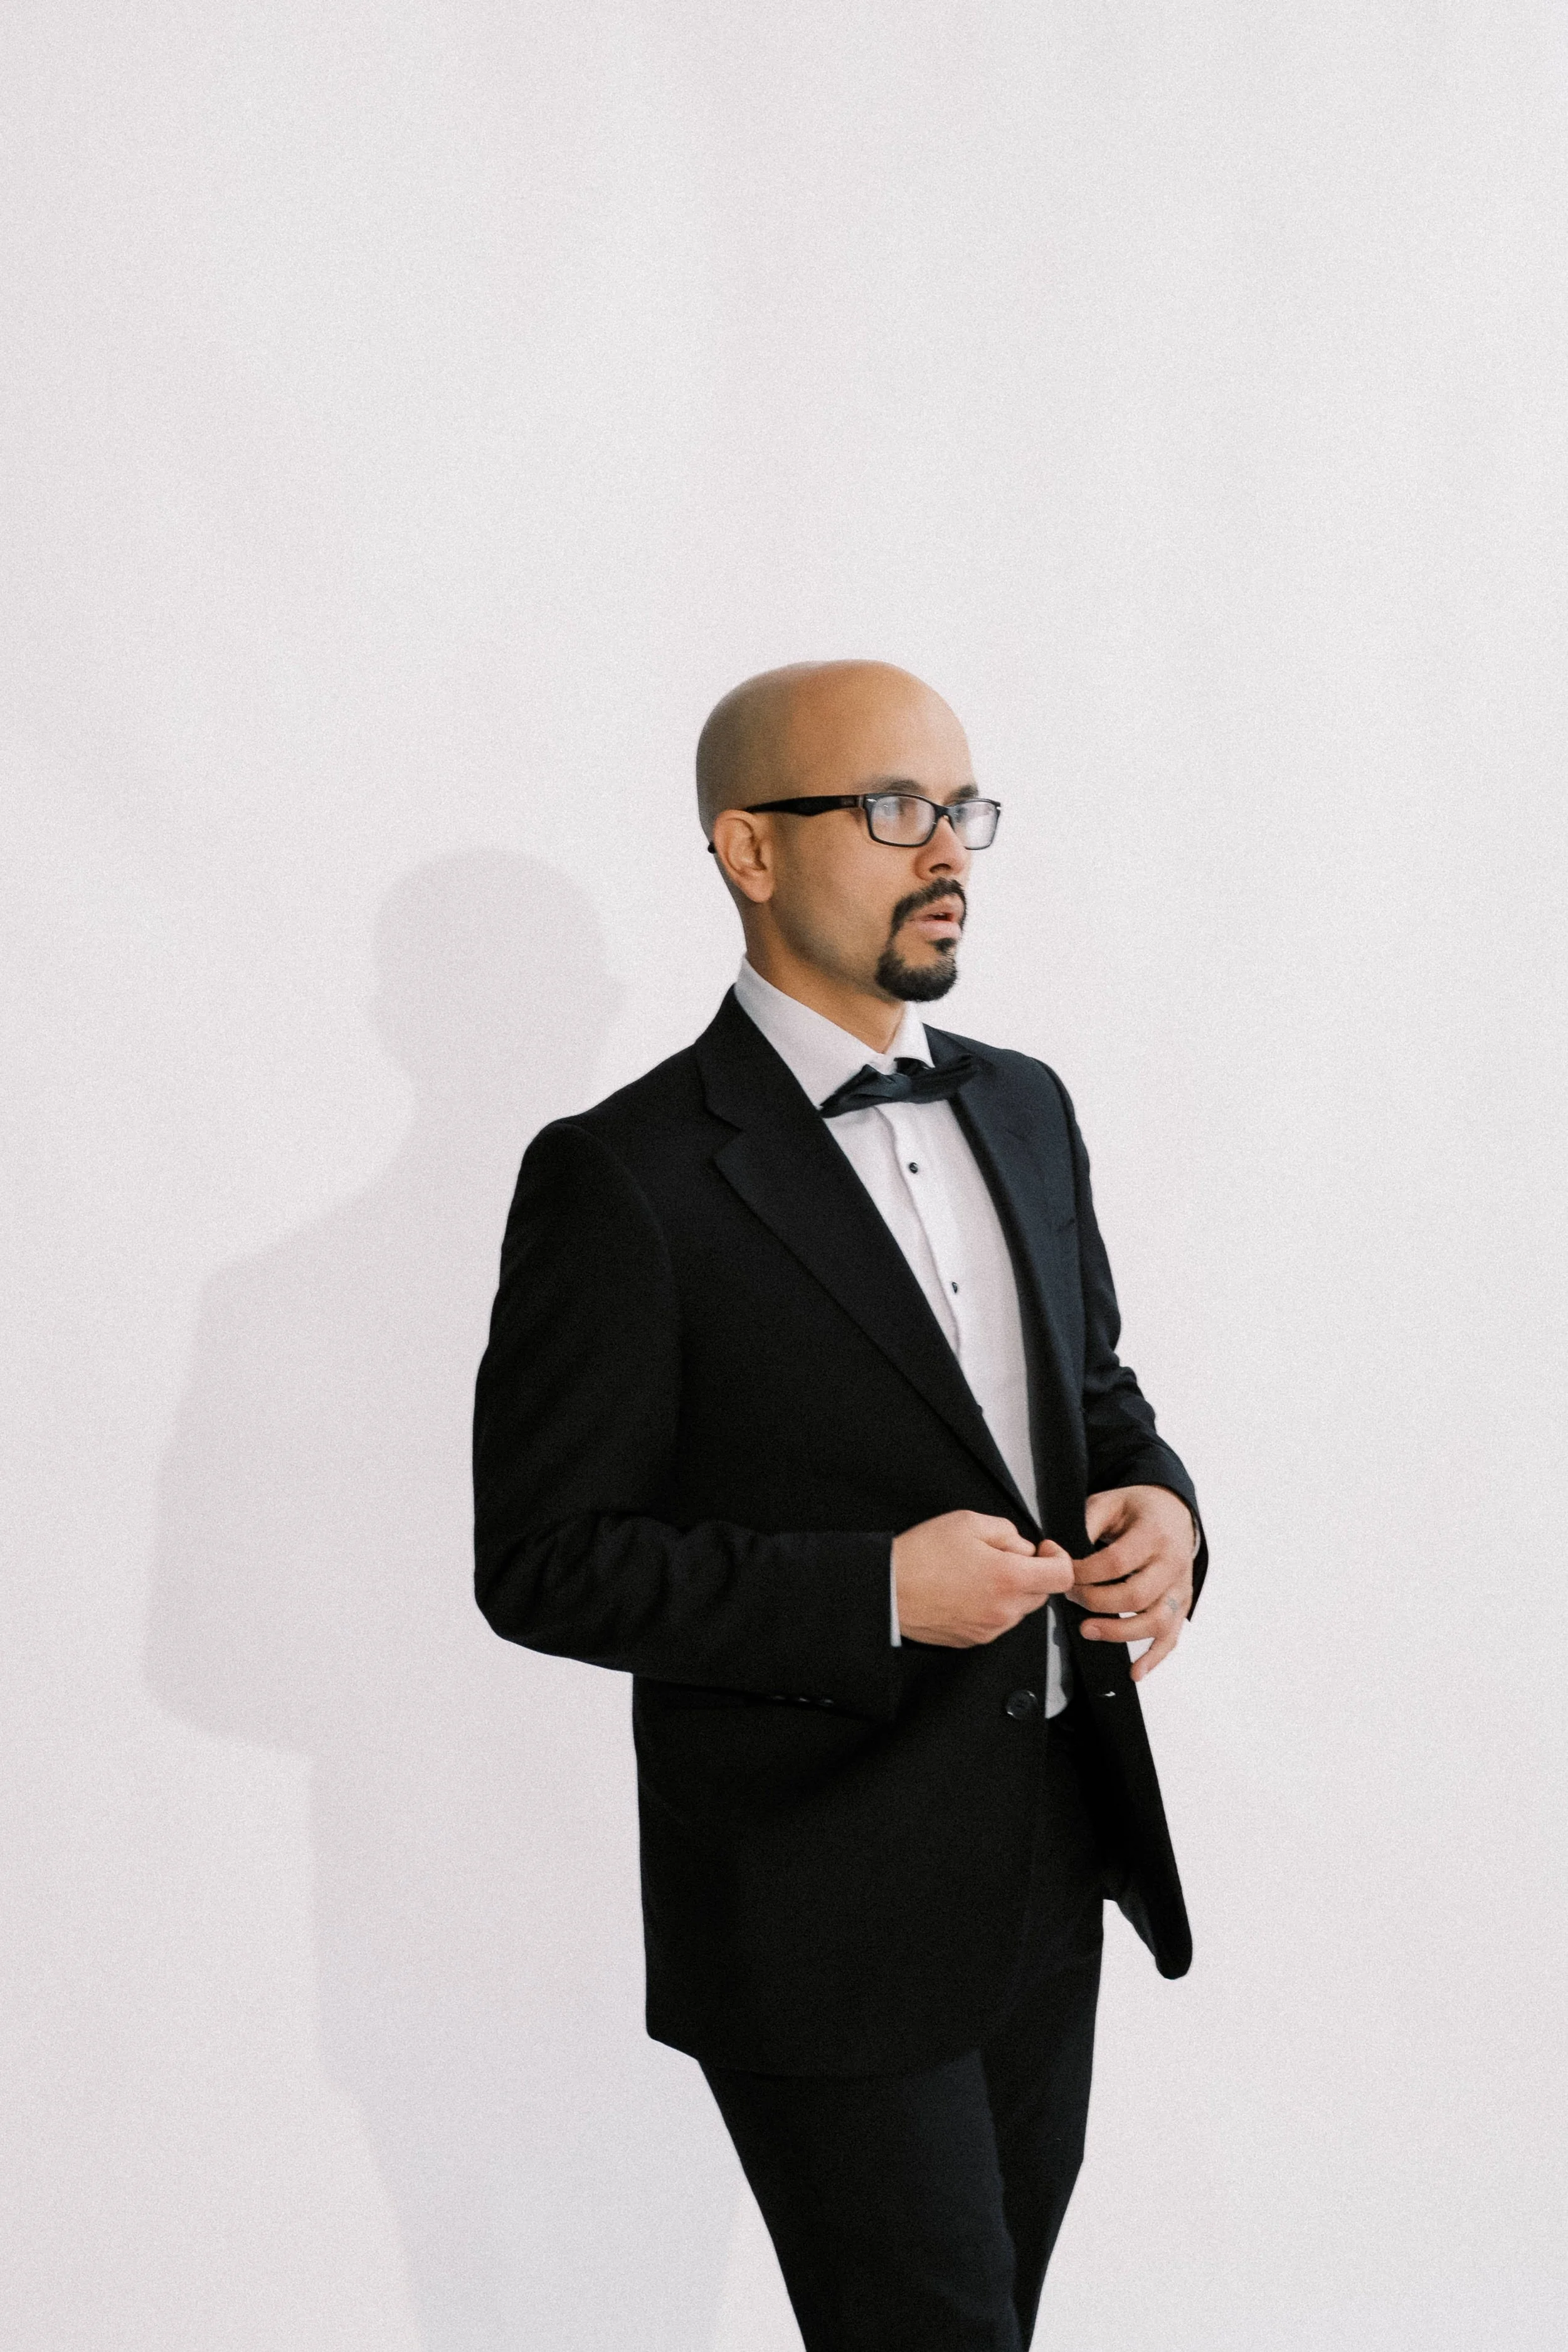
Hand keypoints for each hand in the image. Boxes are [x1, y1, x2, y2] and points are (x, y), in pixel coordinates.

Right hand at [894, 1511, 1075, 1647]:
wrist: (888, 1589)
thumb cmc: (923, 1554)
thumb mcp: (968, 1522)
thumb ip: (1008, 1532)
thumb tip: (1023, 1549)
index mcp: (1009, 1578)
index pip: (1062, 1576)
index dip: (1058, 1558)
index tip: (1042, 1550)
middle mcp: (1005, 1610)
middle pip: (1042, 1593)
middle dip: (1031, 1572)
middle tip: (1001, 1556)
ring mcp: (990, 1629)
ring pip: (1020, 1608)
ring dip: (1011, 1590)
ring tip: (978, 1573)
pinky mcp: (974, 1640)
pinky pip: (998, 1621)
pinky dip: (992, 1606)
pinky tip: (967, 1591)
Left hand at [1061, 1485, 1196, 1682]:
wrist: (1174, 1512)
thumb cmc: (1137, 1510)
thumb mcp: (1109, 1502)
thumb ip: (1086, 1523)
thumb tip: (1060, 1553)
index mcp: (1154, 1534)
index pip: (1117, 1562)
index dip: (1085, 1573)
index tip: (1064, 1575)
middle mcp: (1172, 1562)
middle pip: (1137, 1596)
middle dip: (1097, 1603)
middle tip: (1070, 1599)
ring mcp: (1180, 1587)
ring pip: (1157, 1621)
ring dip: (1120, 1633)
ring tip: (1089, 1631)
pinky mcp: (1181, 1605)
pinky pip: (1171, 1636)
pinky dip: (1154, 1657)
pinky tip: (1135, 1671)